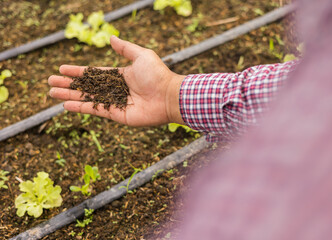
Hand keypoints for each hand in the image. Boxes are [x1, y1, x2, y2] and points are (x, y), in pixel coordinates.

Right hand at [48, 36, 184, 126]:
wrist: (168, 96)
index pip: (93, 73)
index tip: (61, 69)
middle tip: (50, 82)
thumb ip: (125, 48)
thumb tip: (110, 38)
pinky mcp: (116, 115)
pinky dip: (80, 108)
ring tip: (52, 93)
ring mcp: (115, 102)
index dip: (77, 71)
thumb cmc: (157, 75)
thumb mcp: (141, 55)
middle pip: (86, 86)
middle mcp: (115, 89)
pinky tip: (65, 105)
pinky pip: (94, 110)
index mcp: (120, 75)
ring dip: (69, 96)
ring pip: (87, 98)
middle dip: (68, 84)